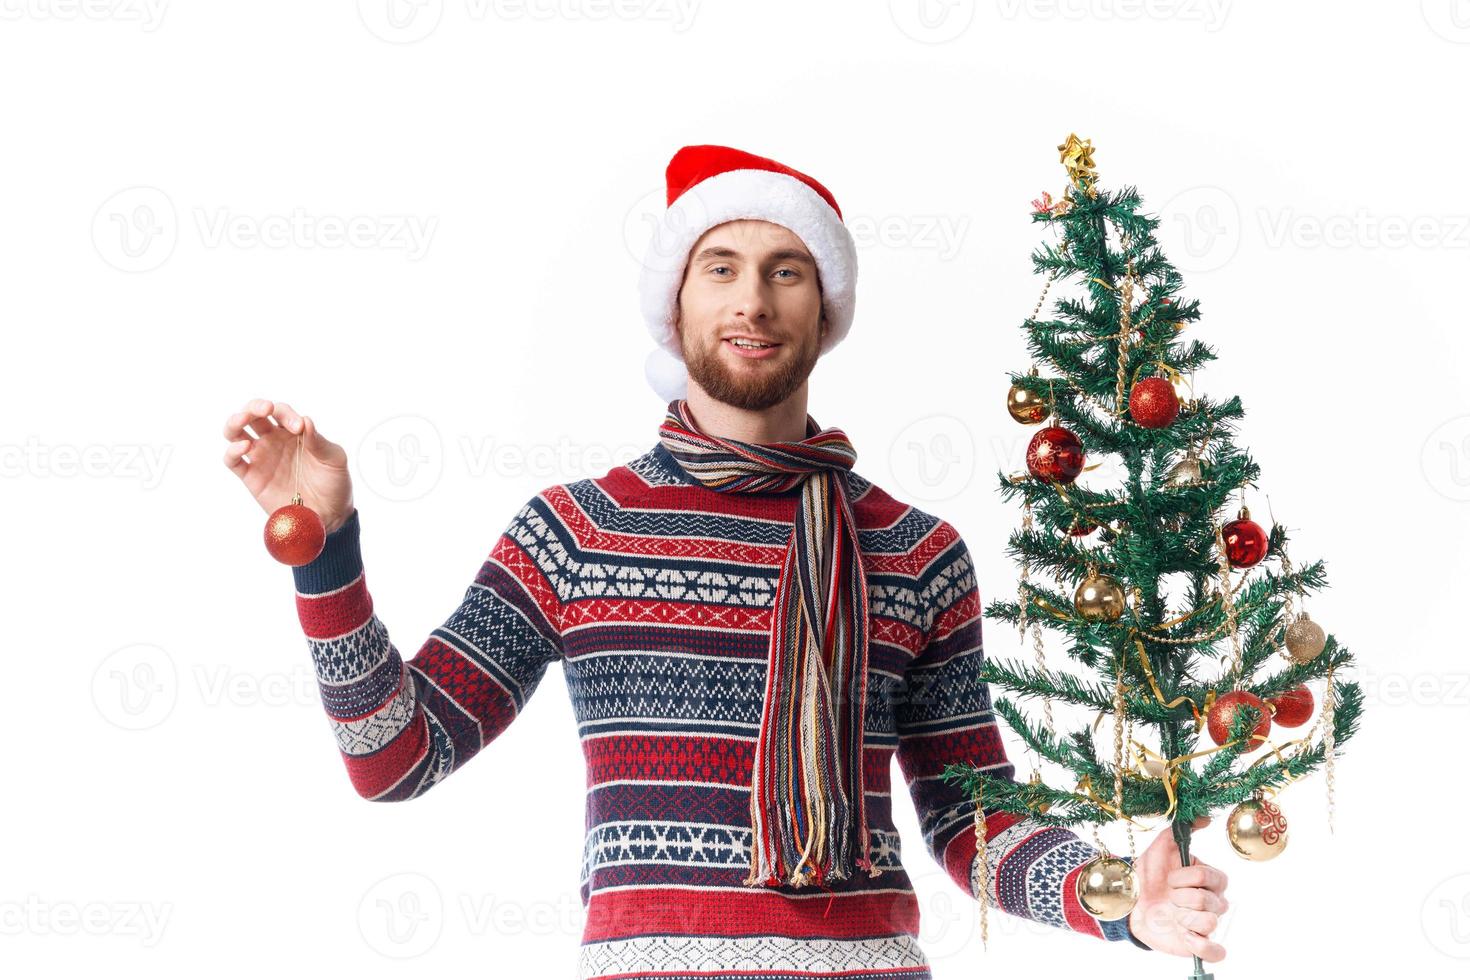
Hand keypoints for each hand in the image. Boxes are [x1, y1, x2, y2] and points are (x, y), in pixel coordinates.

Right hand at [222, 398, 354, 533]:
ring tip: (242, 419)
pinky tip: (244, 446)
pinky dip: (232, 450)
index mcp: (293, 432)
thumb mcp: (334, 459)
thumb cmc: (334, 484)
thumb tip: (305, 420)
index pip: (281, 412)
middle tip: (265, 409)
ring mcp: (261, 458)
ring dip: (235, 421)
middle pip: (253, 415)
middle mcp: (274, 441)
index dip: (286, 413)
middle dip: (255, 406)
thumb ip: (319, 441)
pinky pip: (233, 460)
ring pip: (236, 432)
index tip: (298, 427)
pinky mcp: (251, 477)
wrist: (329, 516)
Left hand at [1126, 815, 1228, 961]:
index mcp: (1208, 879)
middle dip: (1183, 897)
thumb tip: (1205, 817)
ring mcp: (1204, 924)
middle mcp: (1211, 902)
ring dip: (1185, 917)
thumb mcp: (1161, 847)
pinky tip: (1184, 934)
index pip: (1214, 877)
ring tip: (1172, 914)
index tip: (1170, 877)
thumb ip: (1181, 830)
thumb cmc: (1148, 873)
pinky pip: (1214, 952)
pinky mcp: (1196, 944)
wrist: (1128, 899)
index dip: (1189, 878)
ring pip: (1210, 923)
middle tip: (1168, 896)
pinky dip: (1202, 945)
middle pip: (1212, 901)